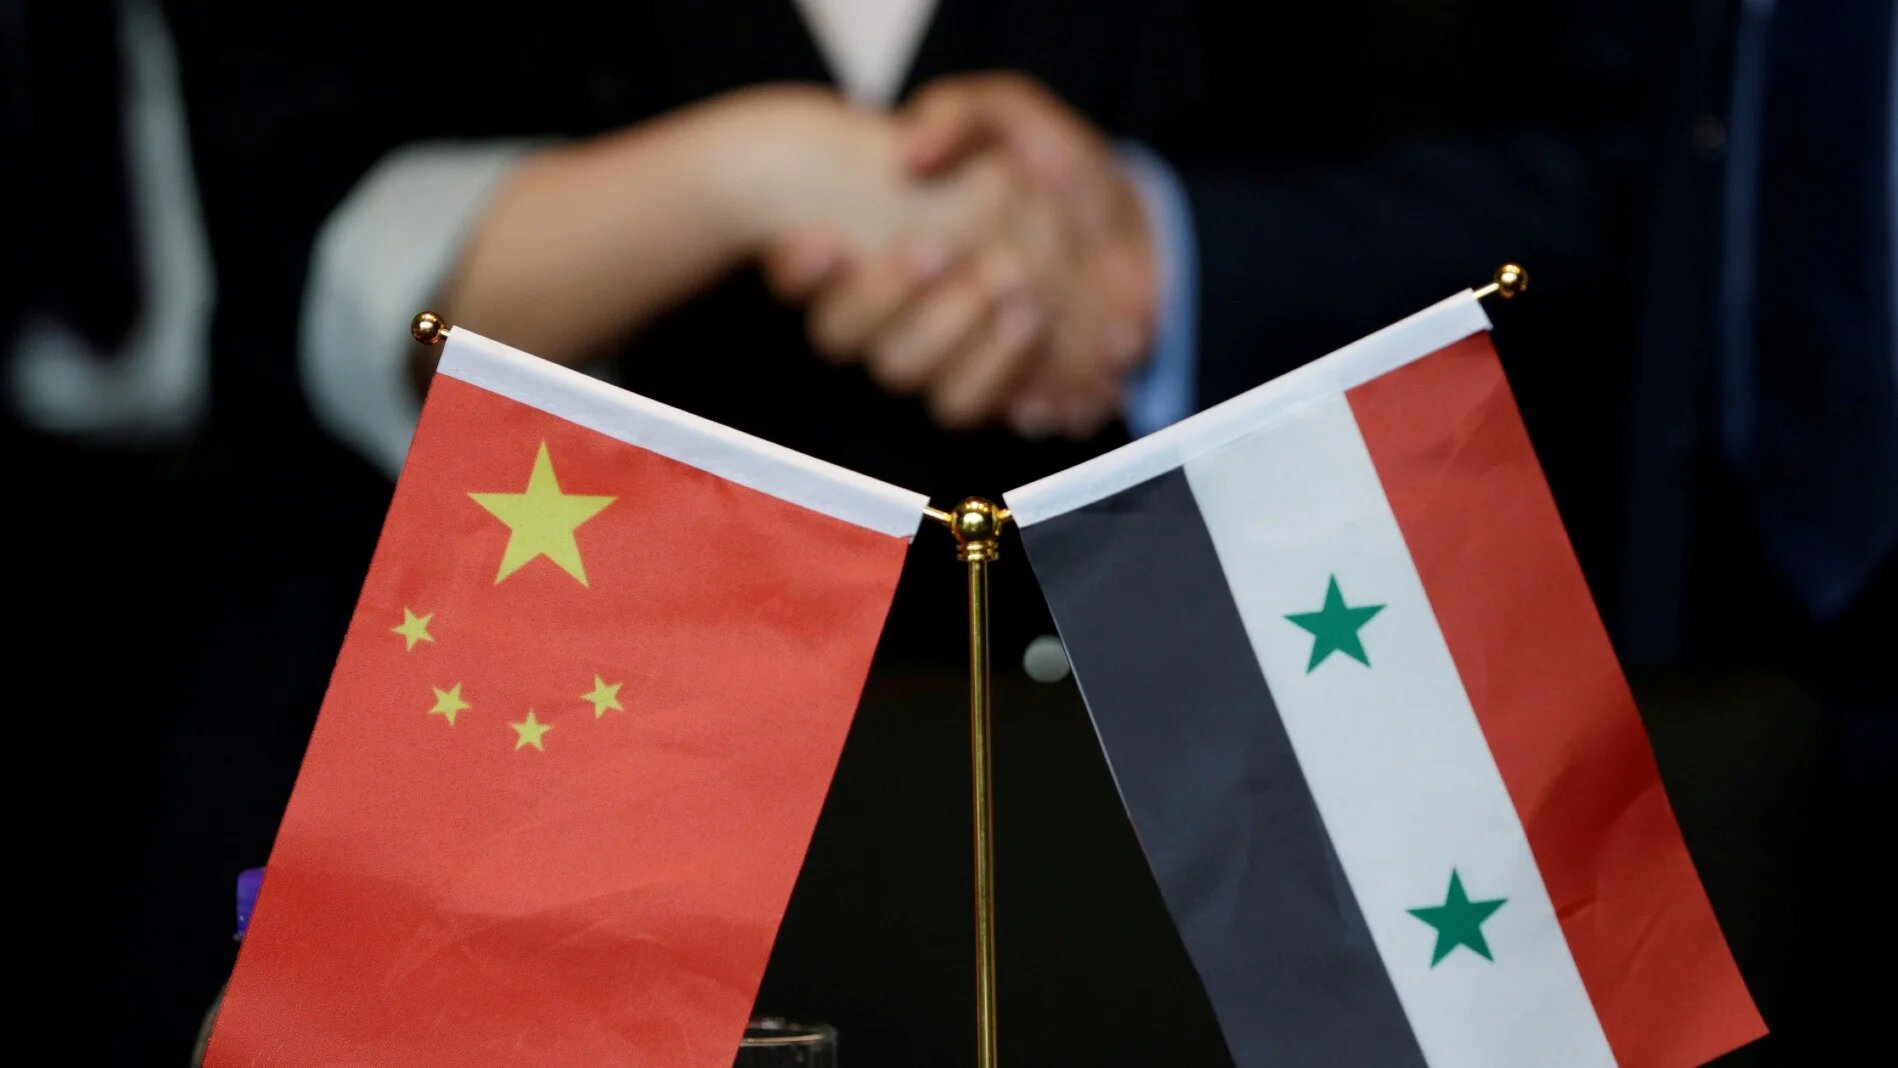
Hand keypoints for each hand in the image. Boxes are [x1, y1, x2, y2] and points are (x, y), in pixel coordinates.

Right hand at [766, 75, 1157, 436]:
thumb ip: (956, 118)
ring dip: (952, 336)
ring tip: (1018, 297)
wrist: (1117, 223)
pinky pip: (972, 406)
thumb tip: (911, 155)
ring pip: (905, 373)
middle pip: (844, 334)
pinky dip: (1006, 376)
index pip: (798, 272)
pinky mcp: (983, 386)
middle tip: (940, 251)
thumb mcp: (1004, 118)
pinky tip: (1038, 333)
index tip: (827, 239)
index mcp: (868, 245)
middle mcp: (885, 311)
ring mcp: (931, 354)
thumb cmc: (1042, 164)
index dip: (802, 266)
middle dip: (888, 295)